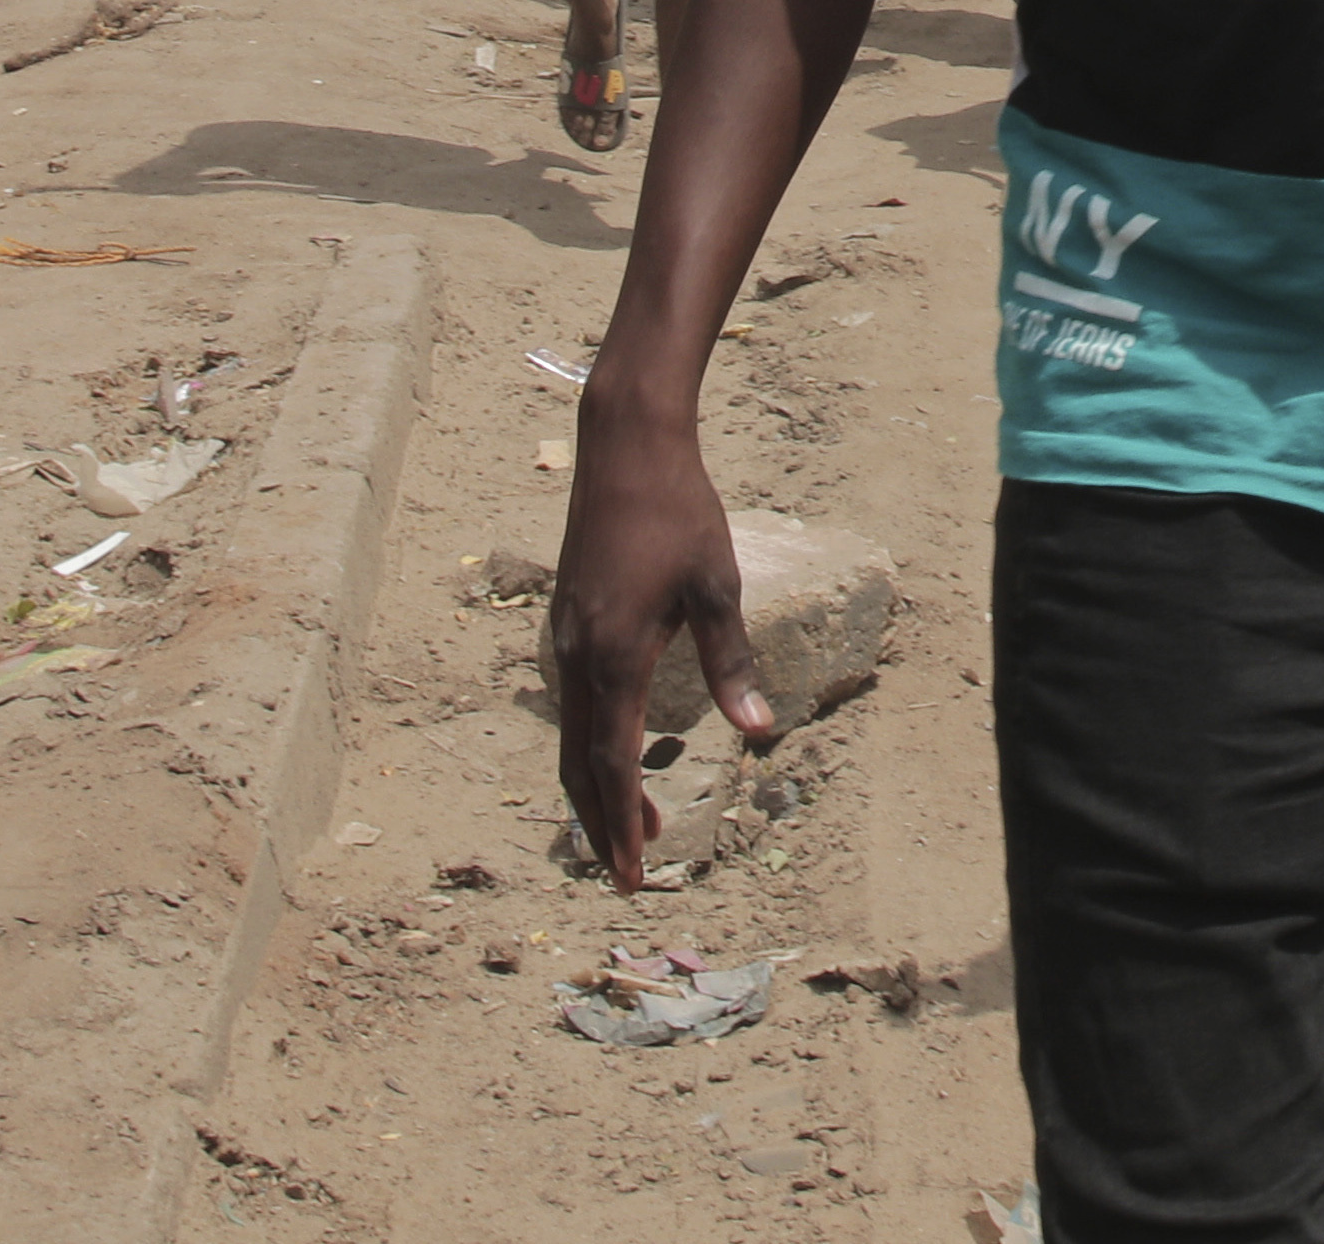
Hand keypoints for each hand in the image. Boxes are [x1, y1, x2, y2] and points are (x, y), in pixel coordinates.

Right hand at [545, 405, 767, 884]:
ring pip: (570, 735)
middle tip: (629, 875)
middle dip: (602, 823)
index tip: (636, 872)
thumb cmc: (679, 512)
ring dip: (595, 787)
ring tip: (632, 825)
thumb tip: (758, 734)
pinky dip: (587, 746)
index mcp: (614, 654)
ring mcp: (565, 639)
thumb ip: (732, 664)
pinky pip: (570, 703)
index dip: (623, 822)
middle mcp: (577, 656)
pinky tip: (613, 750)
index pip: (611, 761)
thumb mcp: (717, 587)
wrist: (624, 449)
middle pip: (579, 763)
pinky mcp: (566, 621)